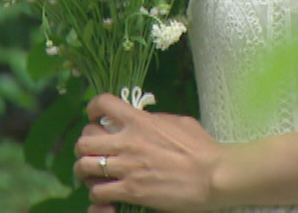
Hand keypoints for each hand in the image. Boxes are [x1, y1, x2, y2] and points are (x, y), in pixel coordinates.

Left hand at [74, 92, 226, 212]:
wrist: (213, 176)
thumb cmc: (202, 148)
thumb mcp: (177, 122)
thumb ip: (154, 120)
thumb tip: (144, 120)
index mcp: (139, 121)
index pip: (103, 103)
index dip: (92, 109)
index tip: (95, 117)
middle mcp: (126, 142)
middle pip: (84, 140)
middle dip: (84, 146)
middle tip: (93, 152)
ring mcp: (126, 168)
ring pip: (84, 166)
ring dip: (85, 171)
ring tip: (93, 175)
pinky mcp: (130, 191)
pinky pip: (98, 193)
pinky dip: (97, 194)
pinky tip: (106, 194)